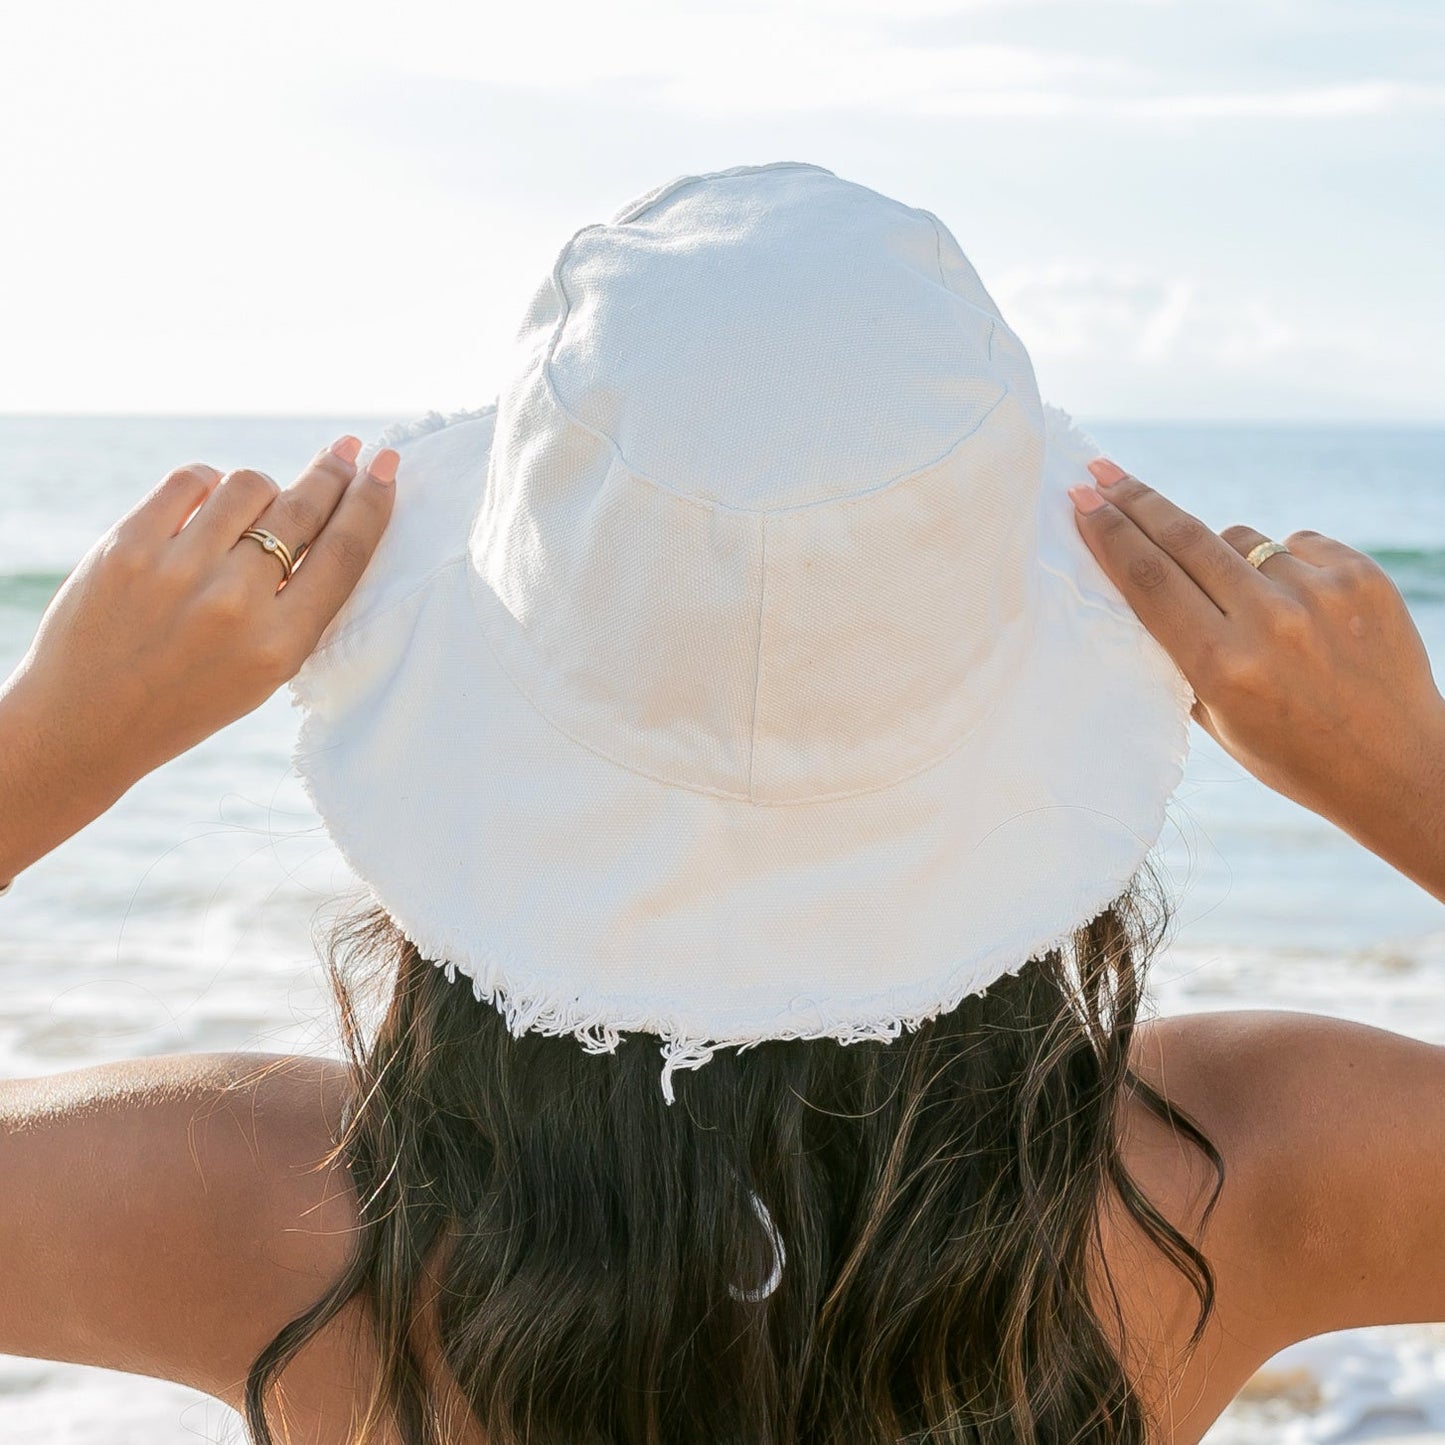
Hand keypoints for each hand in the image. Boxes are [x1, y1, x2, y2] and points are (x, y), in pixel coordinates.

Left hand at [0, 436, 398, 883]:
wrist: (87, 722)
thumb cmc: (188, 696)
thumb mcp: (265, 670)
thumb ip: (299, 605)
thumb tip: (331, 517)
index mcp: (280, 645)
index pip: (345, 554)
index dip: (371, 502)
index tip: (386, 466)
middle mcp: (234, 605)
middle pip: (302, 511)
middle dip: (331, 473)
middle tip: (345, 451)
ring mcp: (178, 571)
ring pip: (249, 485)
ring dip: (260, 490)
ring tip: (252, 512)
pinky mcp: (128, 545)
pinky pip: (190, 480)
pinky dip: (207, 484)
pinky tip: (206, 504)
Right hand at [1069, 459, 1444, 900]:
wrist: (1397, 765)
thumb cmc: (1292, 752)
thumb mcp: (1215, 718)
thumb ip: (1179, 652)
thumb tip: (1142, 577)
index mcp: (1223, 667)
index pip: (1149, 580)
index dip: (1109, 534)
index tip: (1082, 500)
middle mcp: (1271, 623)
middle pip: (1183, 538)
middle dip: (1134, 501)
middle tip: (1101, 473)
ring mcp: (1320, 593)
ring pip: (1239, 538)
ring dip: (1221, 554)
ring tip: (1241, 602)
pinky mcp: (1361, 576)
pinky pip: (1294, 543)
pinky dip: (1282, 564)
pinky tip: (1296, 606)